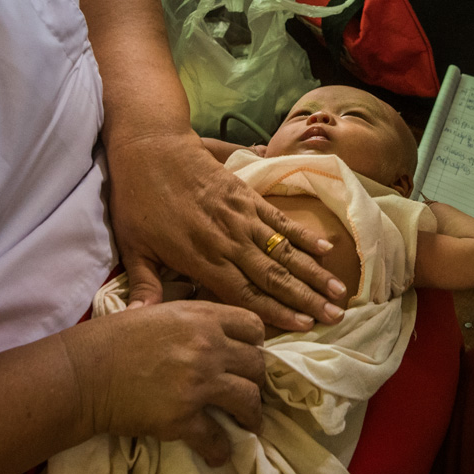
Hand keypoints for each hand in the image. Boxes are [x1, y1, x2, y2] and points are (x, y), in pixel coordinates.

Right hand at [59, 300, 266, 465]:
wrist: (85, 373)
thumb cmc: (112, 338)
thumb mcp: (156, 311)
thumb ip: (188, 319)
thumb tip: (205, 329)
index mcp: (201, 317)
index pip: (253, 326)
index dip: (255, 343)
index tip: (247, 356)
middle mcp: (208, 347)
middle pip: (257, 366)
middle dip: (257, 381)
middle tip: (249, 392)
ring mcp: (198, 384)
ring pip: (248, 401)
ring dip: (252, 416)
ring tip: (248, 424)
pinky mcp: (183, 418)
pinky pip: (215, 439)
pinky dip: (220, 450)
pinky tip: (218, 454)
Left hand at [107, 131, 342, 329]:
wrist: (150, 147)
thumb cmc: (136, 200)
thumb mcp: (133, 247)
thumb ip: (144, 285)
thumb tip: (139, 320)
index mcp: (202, 258)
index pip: (246, 293)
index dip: (277, 312)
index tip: (304, 326)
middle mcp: (229, 241)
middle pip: (275, 276)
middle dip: (307, 298)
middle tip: (335, 316)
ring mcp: (242, 217)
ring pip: (285, 250)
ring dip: (314, 272)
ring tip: (340, 290)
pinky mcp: (247, 195)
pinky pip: (281, 220)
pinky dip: (305, 235)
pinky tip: (326, 249)